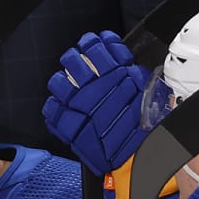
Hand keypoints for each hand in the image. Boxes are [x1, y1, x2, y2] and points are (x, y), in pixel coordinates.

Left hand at [43, 31, 149, 174]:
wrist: (141, 155)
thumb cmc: (147, 124)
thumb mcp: (147, 89)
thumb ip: (133, 73)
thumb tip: (123, 63)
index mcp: (115, 74)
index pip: (96, 47)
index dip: (94, 43)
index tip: (94, 43)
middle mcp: (93, 87)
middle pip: (72, 60)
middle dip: (74, 58)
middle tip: (78, 62)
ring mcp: (77, 106)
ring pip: (58, 82)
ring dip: (62, 80)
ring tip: (68, 85)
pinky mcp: (67, 126)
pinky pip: (51, 108)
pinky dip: (56, 105)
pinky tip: (63, 106)